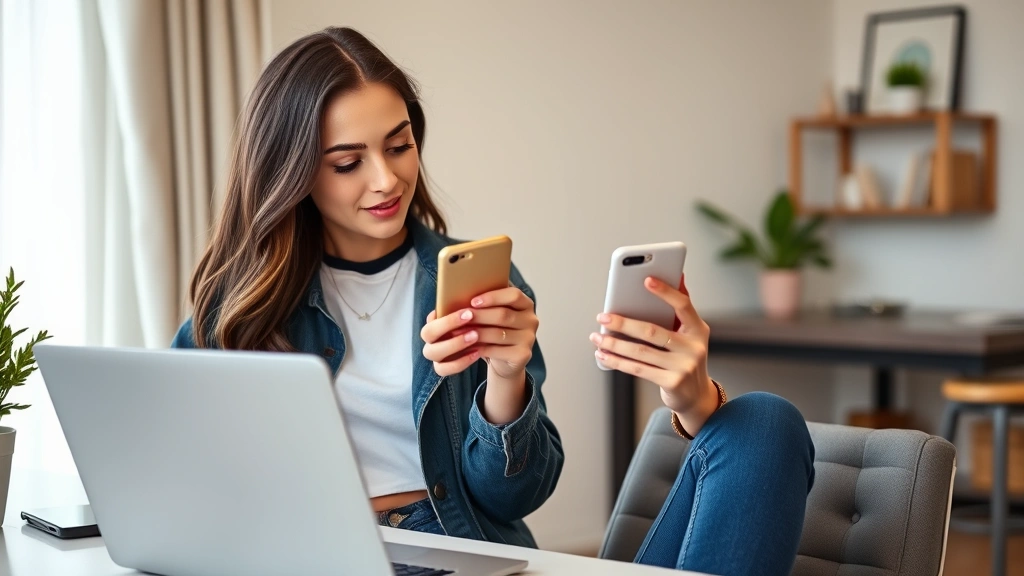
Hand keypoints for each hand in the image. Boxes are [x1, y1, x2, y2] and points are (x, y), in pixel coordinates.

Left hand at [421, 287, 538, 381]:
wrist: (505, 359)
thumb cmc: (495, 330)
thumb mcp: (492, 314)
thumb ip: (483, 304)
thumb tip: (457, 295)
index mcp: (525, 304)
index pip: (513, 295)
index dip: (493, 297)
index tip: (473, 301)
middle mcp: (531, 320)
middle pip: (504, 315)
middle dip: (480, 316)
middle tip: (461, 317)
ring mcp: (529, 338)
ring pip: (499, 333)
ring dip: (477, 332)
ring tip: (459, 332)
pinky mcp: (523, 355)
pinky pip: (498, 350)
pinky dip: (481, 348)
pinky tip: (468, 347)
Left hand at [590, 275, 716, 421]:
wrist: (696, 395)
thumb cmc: (686, 356)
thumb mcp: (689, 333)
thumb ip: (680, 309)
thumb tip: (678, 276)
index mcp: (698, 329)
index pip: (683, 305)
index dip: (666, 292)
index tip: (646, 280)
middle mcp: (693, 347)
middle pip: (652, 331)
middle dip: (623, 323)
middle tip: (603, 316)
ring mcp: (683, 366)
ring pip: (641, 351)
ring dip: (614, 344)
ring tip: (597, 337)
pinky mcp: (671, 382)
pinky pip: (638, 369)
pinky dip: (617, 361)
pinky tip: (603, 354)